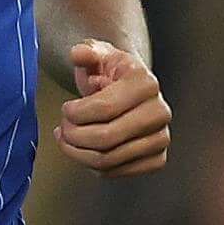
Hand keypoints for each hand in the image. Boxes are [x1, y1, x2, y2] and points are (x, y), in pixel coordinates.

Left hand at [58, 42, 170, 176]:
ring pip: (108, 160)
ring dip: (78, 154)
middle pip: (106, 139)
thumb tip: (78, 54)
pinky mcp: (157, 159)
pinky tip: (86, 150)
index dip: (75, 114)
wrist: (131, 90)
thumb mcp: (97, 54)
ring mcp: (161, 138)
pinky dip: (93, 166)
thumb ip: (86, 52)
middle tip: (62, 129)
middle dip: (74, 137)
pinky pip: (117, 173)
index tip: (65, 109)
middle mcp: (160, 112)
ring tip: (69, 140)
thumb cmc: (111, 73)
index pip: (104, 109)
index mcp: (146, 83)